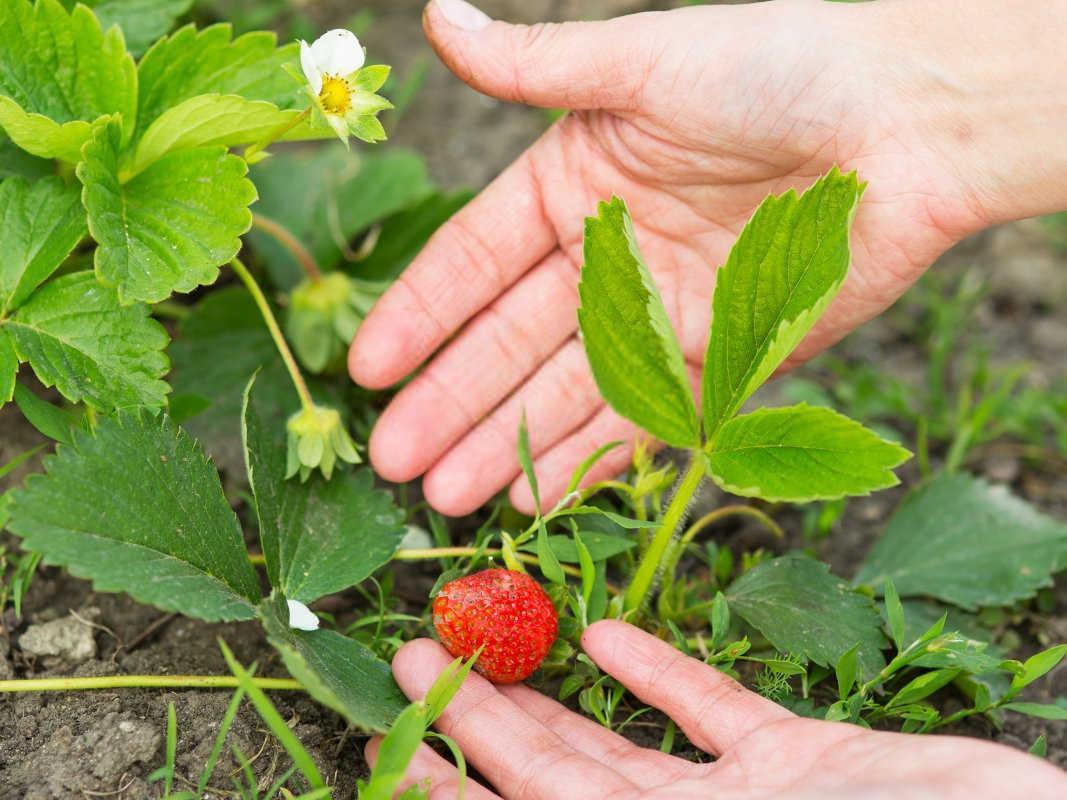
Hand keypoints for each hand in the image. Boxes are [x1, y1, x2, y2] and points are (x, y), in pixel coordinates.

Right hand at [350, 0, 1066, 516]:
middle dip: (450, 403)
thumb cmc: (778, 68)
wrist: (908, 119)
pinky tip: (534, 491)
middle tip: (393, 460)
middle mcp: (605, 256)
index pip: (473, 263)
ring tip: (448, 496)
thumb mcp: (642, 63)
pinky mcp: (718, 360)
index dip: (419, 316)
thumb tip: (437, 16)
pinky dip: (589, 457)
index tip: (367, 369)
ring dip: (507, 444)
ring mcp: (659, 316)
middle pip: (509, 344)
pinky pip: (641, 418)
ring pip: (565, 393)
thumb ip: (533, 67)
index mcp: (571, 184)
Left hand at [369, 620, 1066, 798]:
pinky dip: (660, 676)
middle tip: (411, 660)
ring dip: (546, 697)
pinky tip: (608, 637)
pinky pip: (714, 715)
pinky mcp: (803, 760)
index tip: (391, 747)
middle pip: (555, 785)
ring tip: (480, 644)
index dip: (455, 796)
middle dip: (479, 727)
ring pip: (618, 746)